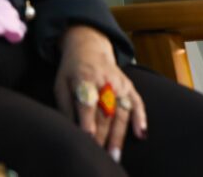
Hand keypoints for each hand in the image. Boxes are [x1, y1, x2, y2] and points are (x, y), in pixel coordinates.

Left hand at [54, 25, 146, 162]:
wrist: (90, 47)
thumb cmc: (72, 70)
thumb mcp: (61, 84)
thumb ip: (66, 107)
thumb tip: (69, 130)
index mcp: (85, 77)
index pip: (88, 102)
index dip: (88, 120)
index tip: (88, 138)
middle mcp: (106, 80)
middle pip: (105, 112)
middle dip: (102, 135)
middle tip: (99, 155)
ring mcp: (120, 83)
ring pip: (122, 111)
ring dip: (119, 134)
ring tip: (115, 154)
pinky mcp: (129, 86)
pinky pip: (138, 103)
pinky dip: (141, 118)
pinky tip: (142, 134)